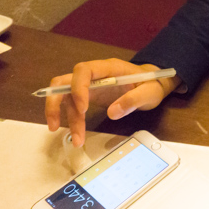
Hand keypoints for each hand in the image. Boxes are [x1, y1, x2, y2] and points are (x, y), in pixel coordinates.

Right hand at [44, 58, 180, 146]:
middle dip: (55, 103)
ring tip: (77, 141)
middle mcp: (95, 73)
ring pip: (66, 97)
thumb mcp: (149, 93)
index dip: (78, 88)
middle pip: (64, 81)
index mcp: (109, 68)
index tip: (83, 109)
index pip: (83, 70)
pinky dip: (71, 119)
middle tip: (55, 125)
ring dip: (67, 118)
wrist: (153, 84)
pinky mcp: (88, 95)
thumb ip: (133, 100)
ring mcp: (89, 84)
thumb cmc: (151, 84)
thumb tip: (112, 112)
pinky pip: (72, 105)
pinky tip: (76, 134)